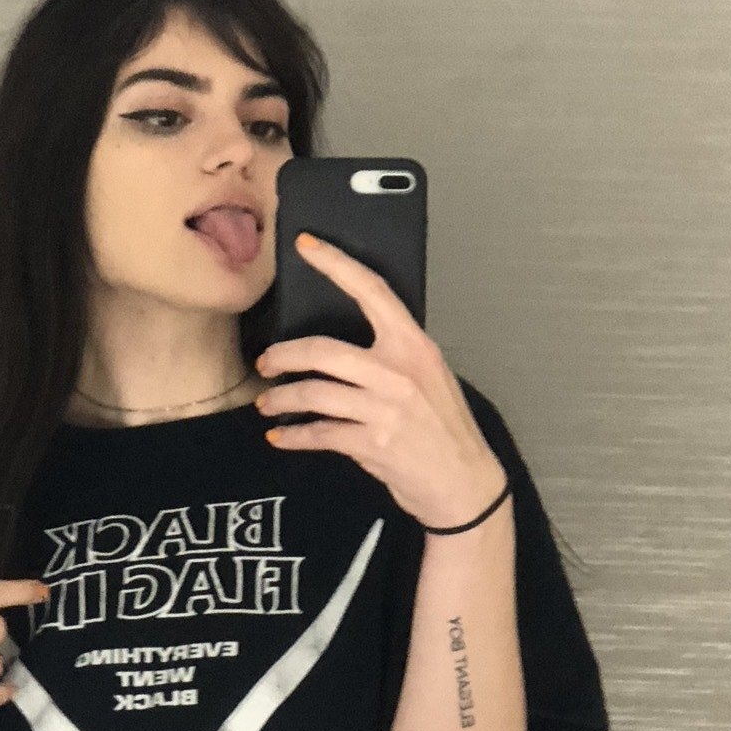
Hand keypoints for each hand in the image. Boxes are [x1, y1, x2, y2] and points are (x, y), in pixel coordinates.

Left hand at [253, 232, 507, 529]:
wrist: (463, 484)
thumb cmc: (444, 431)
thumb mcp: (429, 378)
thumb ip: (393, 356)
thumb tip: (344, 348)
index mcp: (414, 346)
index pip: (372, 291)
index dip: (336, 265)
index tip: (307, 246)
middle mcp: (398, 372)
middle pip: (322, 350)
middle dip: (284, 355)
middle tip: (267, 363)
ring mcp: (385, 409)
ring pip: (313, 393)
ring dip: (282, 400)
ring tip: (268, 404)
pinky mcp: (372, 444)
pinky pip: (319, 434)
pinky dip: (294, 436)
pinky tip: (282, 437)